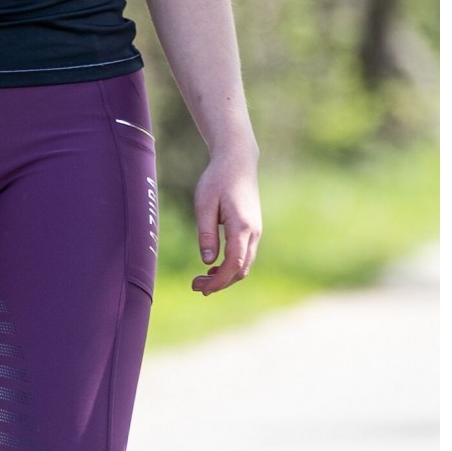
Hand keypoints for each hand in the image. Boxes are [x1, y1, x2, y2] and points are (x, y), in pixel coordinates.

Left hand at [191, 145, 261, 293]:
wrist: (238, 162)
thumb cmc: (217, 180)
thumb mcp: (204, 205)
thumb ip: (206, 233)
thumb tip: (207, 261)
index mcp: (242, 227)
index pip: (234, 264)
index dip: (218, 281)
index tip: (201, 288)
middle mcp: (253, 232)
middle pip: (241, 269)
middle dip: (220, 283)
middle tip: (195, 286)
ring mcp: (255, 231)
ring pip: (244, 264)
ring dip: (225, 276)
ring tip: (201, 280)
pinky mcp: (252, 229)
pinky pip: (244, 254)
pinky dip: (231, 266)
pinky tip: (214, 266)